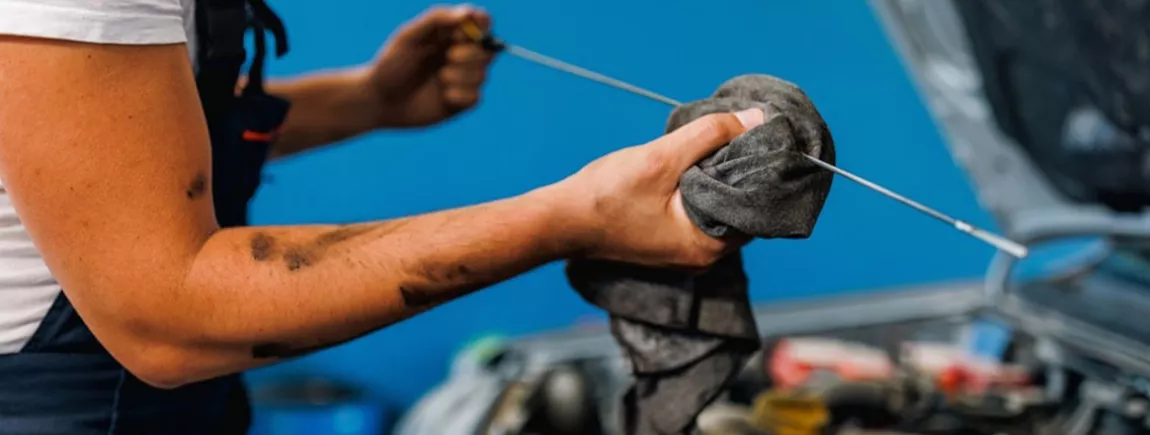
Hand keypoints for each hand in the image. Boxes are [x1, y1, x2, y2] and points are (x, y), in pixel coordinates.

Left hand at [364, 5, 494, 127]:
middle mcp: (460, 55)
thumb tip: (467, 13)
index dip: (481, 25)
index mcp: (450, 34)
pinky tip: (443, 97)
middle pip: (488, 50)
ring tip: (440, 78)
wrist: (379, 101)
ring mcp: (461, 79)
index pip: (481, 22)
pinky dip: (460, 95)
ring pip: (482, 74)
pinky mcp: (460, 102)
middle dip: (471, 53)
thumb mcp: (409, 37)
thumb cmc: (391, 65)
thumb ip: (436, 20)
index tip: (462, 33)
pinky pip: (475, 97)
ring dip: (463, 75)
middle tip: (449, 56)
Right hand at [554, 108, 766, 268]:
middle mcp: (703, 256)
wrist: (559, 221)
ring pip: (719, 206)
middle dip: (740, 171)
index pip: (758, 206)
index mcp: (707, 246)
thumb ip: (709, 136)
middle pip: (741, 207)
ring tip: (718, 143)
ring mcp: (685, 250)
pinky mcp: (669, 240)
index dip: (762, 170)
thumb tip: (756, 119)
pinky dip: (702, 186)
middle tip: (739, 134)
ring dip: (719, 176)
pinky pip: (700, 210)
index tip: (763, 139)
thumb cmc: (605, 196)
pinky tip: (694, 162)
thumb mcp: (661, 158)